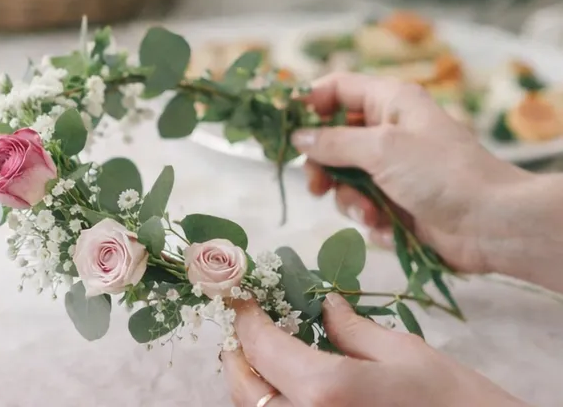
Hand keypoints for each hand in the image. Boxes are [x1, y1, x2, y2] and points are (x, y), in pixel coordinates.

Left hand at [221, 294, 525, 406]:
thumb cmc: (453, 401)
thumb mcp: (403, 352)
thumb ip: (350, 328)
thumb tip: (323, 305)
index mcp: (323, 389)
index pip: (260, 345)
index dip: (245, 316)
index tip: (240, 295)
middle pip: (243, 387)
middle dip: (239, 352)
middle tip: (250, 324)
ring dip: (252, 379)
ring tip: (267, 350)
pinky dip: (273, 401)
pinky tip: (290, 382)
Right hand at [290, 72, 531, 273]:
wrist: (492, 224)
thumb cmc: (441, 173)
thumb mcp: (381, 148)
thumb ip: (333, 142)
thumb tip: (298, 137)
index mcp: (391, 103)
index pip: (337, 89)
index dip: (308, 103)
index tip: (283, 126)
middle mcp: (389, 131)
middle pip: (332, 139)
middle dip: (323, 165)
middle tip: (317, 185)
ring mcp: (393, 169)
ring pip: (344, 179)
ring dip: (349, 199)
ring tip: (368, 212)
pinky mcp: (397, 203)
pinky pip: (363, 206)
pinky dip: (370, 219)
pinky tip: (388, 227)